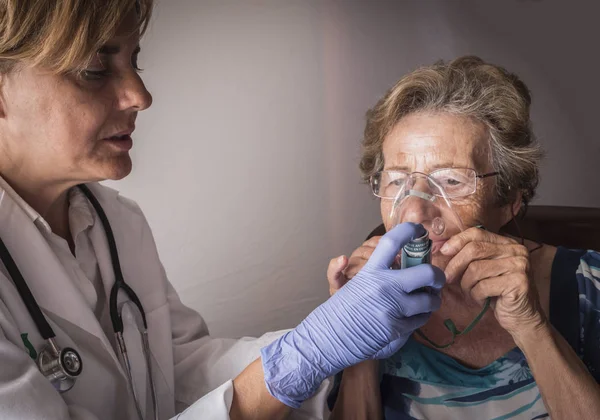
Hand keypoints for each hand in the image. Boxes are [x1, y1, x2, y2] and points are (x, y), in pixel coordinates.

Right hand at [261, 223, 444, 407]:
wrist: (330, 338)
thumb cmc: (340, 310)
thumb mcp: (350, 285)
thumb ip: (364, 271)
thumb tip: (362, 259)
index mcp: (372, 272)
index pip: (392, 242)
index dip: (409, 231)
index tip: (419, 230)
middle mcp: (385, 287)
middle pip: (426, 273)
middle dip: (437, 276)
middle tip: (437, 278)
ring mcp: (394, 309)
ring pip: (429, 301)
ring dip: (431, 301)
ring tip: (426, 301)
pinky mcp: (398, 329)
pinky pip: (420, 320)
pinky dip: (419, 318)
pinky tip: (411, 317)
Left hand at [441, 227, 546, 340]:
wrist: (522, 318)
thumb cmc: (498, 294)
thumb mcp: (483, 271)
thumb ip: (470, 258)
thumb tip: (442, 251)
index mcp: (507, 244)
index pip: (477, 233)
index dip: (457, 241)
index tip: (444, 252)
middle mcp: (516, 251)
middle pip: (474, 249)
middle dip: (455, 265)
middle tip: (447, 278)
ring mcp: (519, 266)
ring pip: (476, 269)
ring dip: (467, 284)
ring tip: (471, 293)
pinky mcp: (519, 282)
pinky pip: (483, 286)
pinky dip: (476, 295)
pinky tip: (482, 300)